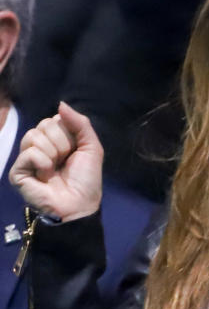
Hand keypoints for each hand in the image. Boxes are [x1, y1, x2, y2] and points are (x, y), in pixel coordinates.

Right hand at [9, 102, 102, 220]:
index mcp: (56, 140)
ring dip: (53, 153)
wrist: (79, 204)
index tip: (75, 150)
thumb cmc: (86, 179)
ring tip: (56, 168)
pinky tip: (46, 176)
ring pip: (34, 136)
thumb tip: (61, 104)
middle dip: (62, 143)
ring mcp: (26, 159)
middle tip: (65, 161)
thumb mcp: (91, 147)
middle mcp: (39, 146)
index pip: (55, 119)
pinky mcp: (18, 171)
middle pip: (44, 125)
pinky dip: (43, 163)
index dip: (69, 134)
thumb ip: (80, 123)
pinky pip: (29, 152)